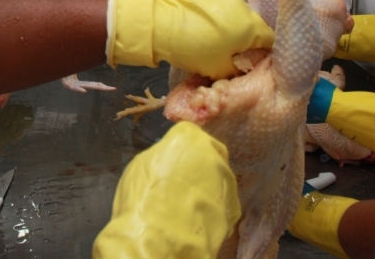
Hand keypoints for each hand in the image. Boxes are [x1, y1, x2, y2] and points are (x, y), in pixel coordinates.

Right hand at [93, 122, 239, 258]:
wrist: (159, 240)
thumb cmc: (143, 197)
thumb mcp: (141, 166)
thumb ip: (162, 156)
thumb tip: (169, 160)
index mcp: (189, 138)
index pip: (189, 134)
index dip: (180, 148)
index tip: (171, 160)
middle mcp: (214, 157)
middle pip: (210, 156)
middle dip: (198, 166)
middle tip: (179, 183)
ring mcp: (227, 185)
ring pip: (218, 182)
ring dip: (206, 190)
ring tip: (186, 206)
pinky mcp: (233, 213)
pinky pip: (222, 206)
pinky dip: (211, 211)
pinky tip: (194, 222)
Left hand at [107, 0, 274, 78]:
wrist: (162, 24)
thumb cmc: (195, 49)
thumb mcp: (220, 69)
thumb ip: (238, 68)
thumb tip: (241, 65)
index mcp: (252, 26)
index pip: (269, 40)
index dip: (261, 52)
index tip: (248, 59)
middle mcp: (243, 6)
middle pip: (252, 25)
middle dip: (243, 38)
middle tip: (226, 50)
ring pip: (235, 13)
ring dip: (228, 25)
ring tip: (209, 36)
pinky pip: (219, 4)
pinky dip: (214, 14)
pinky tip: (199, 24)